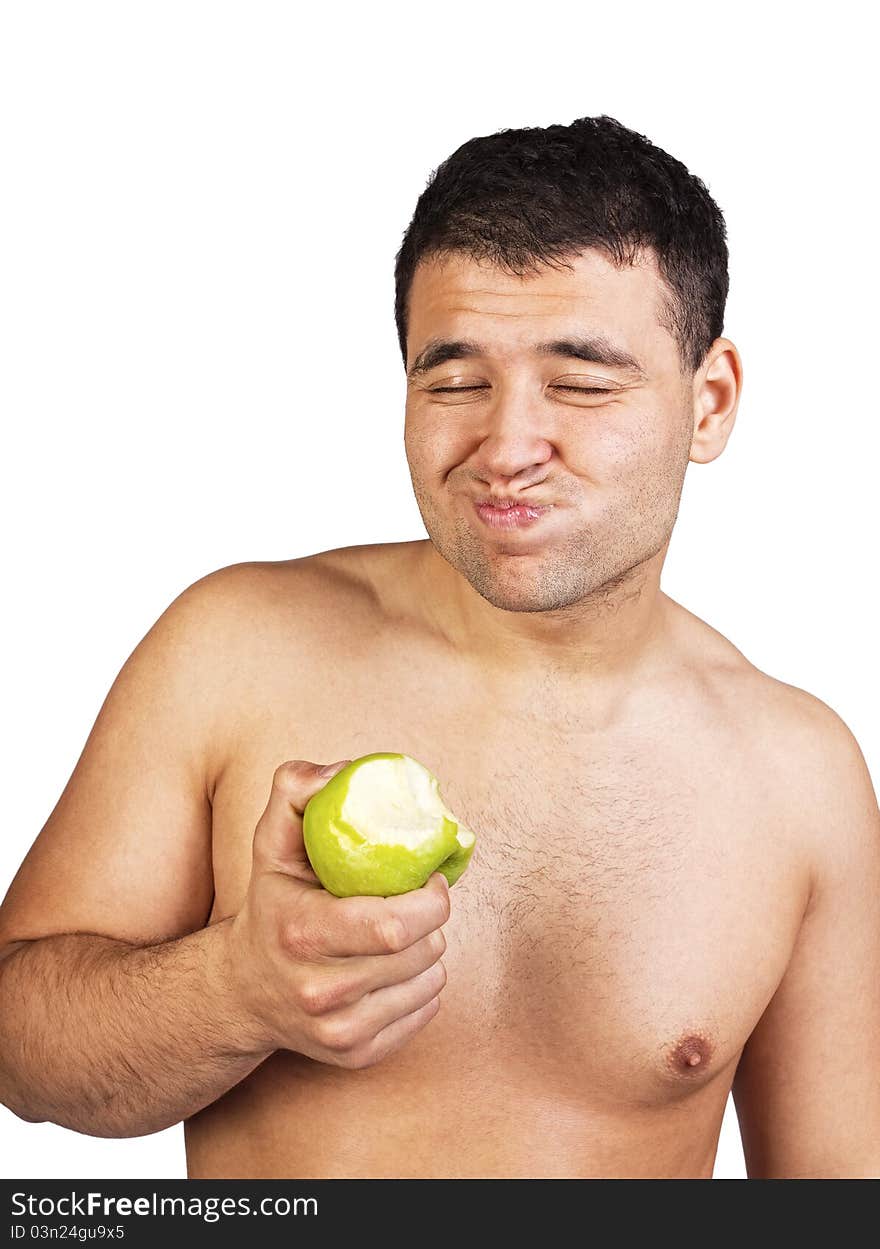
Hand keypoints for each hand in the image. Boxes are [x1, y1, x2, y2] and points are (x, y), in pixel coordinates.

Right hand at [226, 759, 450, 1067]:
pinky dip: (423, 983)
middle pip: (420, 951)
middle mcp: (319, 992)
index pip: (395, 925)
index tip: (430, 877)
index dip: (431, 898)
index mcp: (301, 934)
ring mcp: (339, 1032)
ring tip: (404, 931)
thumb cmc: (269, 903)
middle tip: (420, 898)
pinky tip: (396, 966)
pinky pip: (425, 1010)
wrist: (241, 991)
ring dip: (431, 949)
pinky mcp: (357, 1055)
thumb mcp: (271, 841)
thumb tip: (342, 773)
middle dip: (433, 918)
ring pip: (430, 980)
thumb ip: (297, 790)